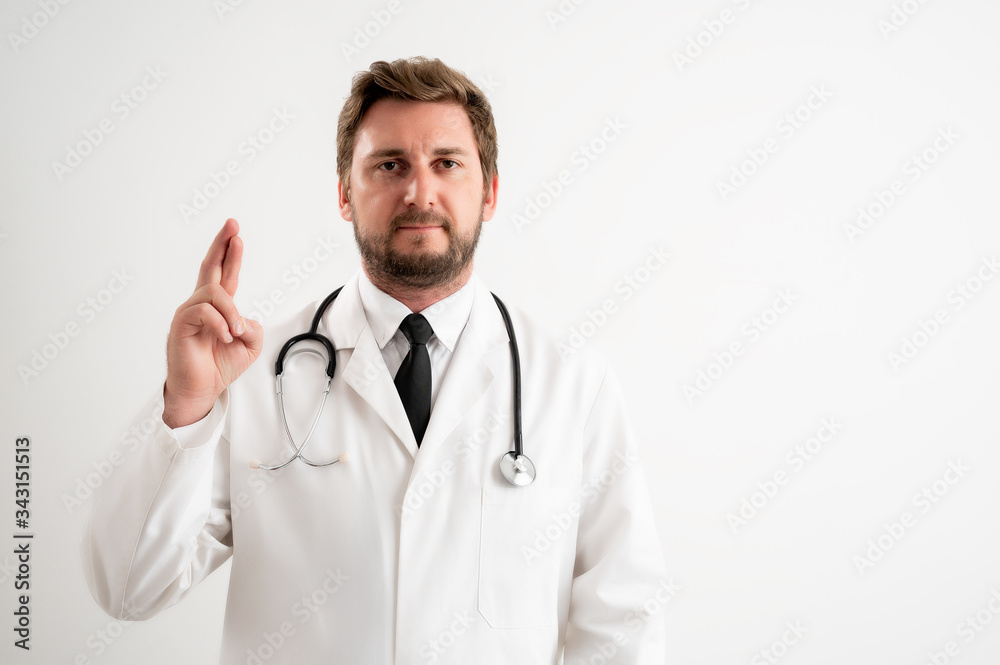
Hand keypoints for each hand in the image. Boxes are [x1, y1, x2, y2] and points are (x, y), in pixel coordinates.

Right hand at [163, 218, 262, 427]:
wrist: (201, 390)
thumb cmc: (220, 367)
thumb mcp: (249, 346)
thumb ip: (253, 327)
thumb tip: (244, 318)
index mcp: (218, 308)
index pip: (224, 274)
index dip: (230, 255)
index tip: (236, 234)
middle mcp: (201, 305)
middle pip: (210, 268)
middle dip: (222, 245)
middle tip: (233, 226)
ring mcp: (189, 312)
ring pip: (214, 293)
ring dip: (231, 312)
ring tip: (235, 333)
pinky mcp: (181, 324)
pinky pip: (205, 312)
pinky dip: (221, 324)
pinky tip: (225, 337)